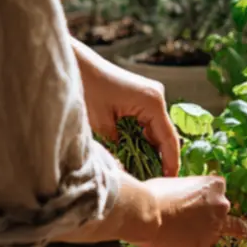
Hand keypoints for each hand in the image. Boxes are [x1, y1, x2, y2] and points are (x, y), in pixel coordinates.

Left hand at [73, 41, 179, 176]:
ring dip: (149, 149)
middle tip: (152, 180)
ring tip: (143, 170)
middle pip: (164, 135)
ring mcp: (150, 96)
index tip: (169, 181)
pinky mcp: (141, 97)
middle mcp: (157, 98)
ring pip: (155, 130)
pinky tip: (134, 153)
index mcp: (153, 103)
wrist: (75, 65)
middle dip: (159, 158)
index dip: (170, 163)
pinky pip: (147, 123)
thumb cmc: (87, 88)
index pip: (169, 139)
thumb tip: (125, 170)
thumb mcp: (102, 124)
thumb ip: (118, 148)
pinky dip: (141, 138)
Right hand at [132, 176, 246, 246]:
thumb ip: (191, 193)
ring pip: (212, 236)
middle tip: (194, 224)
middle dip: (211, 220)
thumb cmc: (155, 194)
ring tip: (179, 236)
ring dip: (201, 236)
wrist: (146, 214)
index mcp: (216, 186)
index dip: (207, 200)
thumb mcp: (179, 183)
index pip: (218, 194)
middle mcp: (222, 207)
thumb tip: (187, 201)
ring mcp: (215, 230)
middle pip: (222, 215)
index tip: (198, 205)